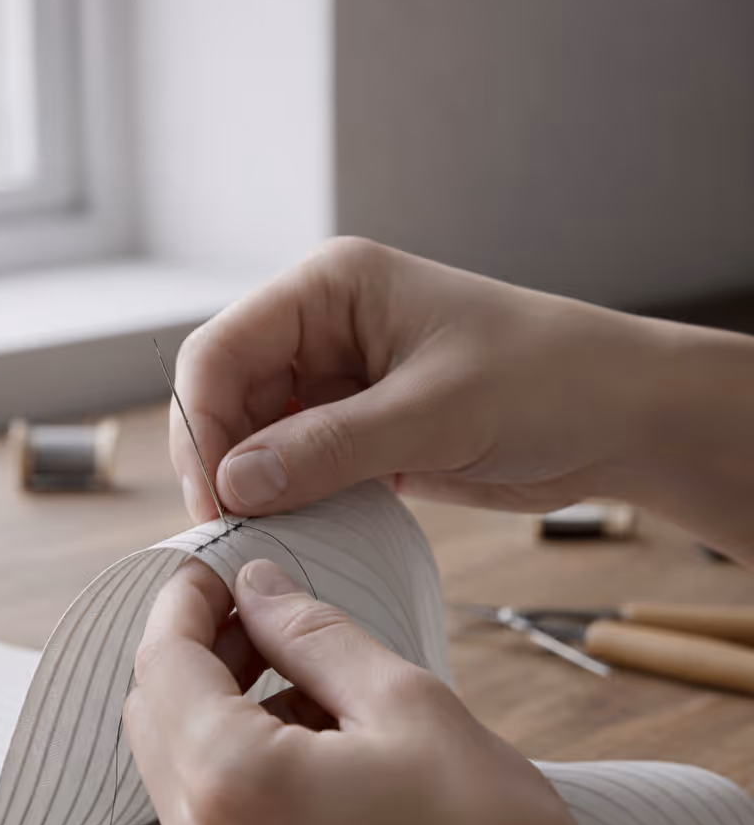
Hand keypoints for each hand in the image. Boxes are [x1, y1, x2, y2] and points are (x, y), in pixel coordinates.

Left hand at [124, 558, 730, 824]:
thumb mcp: (406, 703)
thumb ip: (312, 633)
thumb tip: (259, 587)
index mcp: (233, 785)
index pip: (163, 663)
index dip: (181, 602)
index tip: (212, 570)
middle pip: (152, 715)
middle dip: (194, 651)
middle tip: (259, 617)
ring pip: (175, 767)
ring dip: (215, 708)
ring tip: (302, 683)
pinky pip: (205, 822)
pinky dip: (232, 765)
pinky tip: (309, 749)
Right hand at [171, 238, 753, 562]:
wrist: (621, 417)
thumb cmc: (547, 380)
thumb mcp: (433, 413)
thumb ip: (327, 447)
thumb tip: (235, 483)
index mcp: (330, 289)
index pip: (222, 350)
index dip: (203, 425)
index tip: (216, 500)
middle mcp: (324, 329)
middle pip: (230, 395)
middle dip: (223, 460)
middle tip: (235, 530)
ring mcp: (341, 382)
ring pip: (259, 435)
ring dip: (256, 485)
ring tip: (267, 535)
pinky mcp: (361, 428)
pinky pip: (299, 464)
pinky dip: (292, 498)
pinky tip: (300, 529)